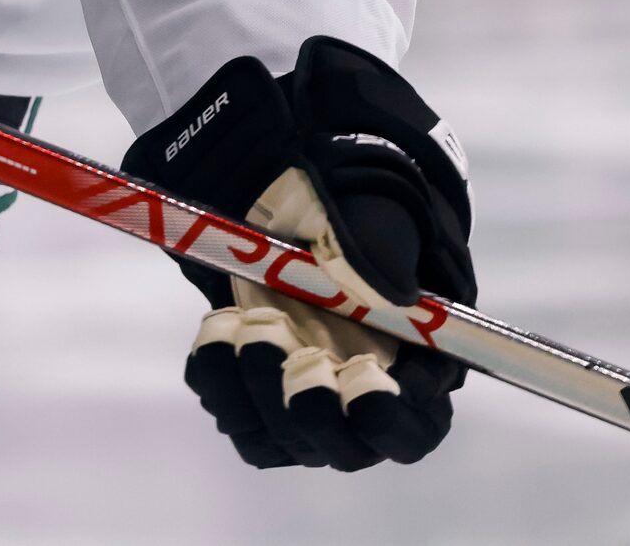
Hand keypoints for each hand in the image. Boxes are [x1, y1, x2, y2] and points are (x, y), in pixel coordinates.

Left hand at [123, 38, 474, 470]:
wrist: (280, 182)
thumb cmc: (346, 195)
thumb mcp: (373, 208)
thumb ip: (384, 251)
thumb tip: (390, 292)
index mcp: (413, 362)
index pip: (416, 426)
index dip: (390, 421)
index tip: (359, 384)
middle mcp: (360, 391)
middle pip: (345, 448)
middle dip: (309, 409)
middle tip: (279, 343)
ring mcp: (304, 394)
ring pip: (281, 438)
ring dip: (254, 391)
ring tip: (239, 325)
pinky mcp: (252, 387)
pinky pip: (233, 412)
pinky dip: (217, 379)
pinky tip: (213, 332)